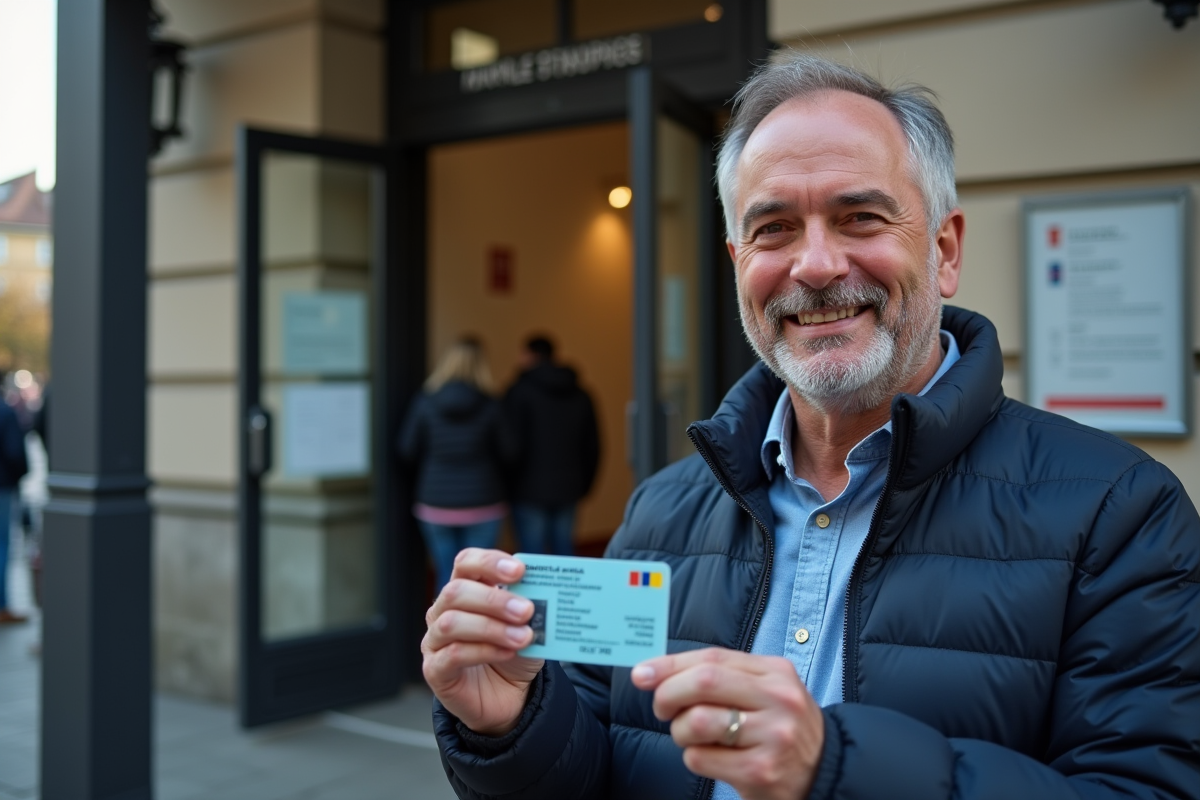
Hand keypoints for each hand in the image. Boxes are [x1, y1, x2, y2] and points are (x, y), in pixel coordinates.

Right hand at [422, 548, 544, 735]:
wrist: (512, 697)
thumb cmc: (516, 653)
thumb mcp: (529, 625)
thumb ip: (531, 606)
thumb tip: (543, 591)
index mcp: (466, 590)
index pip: (466, 563)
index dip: (489, 562)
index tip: (519, 570)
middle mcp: (443, 611)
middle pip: (456, 591)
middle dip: (494, 599)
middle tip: (526, 610)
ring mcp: (435, 640)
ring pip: (452, 623)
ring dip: (492, 627)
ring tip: (523, 637)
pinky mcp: (435, 670)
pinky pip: (453, 655)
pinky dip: (484, 651)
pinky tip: (507, 653)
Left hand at [631, 648, 823, 799]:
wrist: (825, 772)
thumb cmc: (778, 727)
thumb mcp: (763, 691)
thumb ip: (719, 676)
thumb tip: (652, 672)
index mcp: (775, 671)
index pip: (712, 657)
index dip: (670, 664)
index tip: (641, 674)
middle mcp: (778, 699)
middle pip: (703, 682)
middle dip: (669, 694)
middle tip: (662, 708)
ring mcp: (772, 736)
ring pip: (697, 721)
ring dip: (681, 731)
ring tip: (694, 737)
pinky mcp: (761, 770)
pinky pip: (701, 759)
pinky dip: (695, 758)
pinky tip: (714, 759)